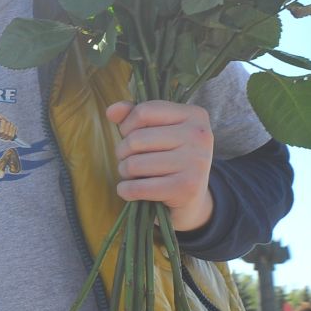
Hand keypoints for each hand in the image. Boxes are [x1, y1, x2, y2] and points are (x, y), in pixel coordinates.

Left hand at [107, 100, 214, 231]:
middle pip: (135, 139)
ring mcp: (195, 162)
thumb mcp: (155, 131)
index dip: (127, 126)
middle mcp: (199, 136)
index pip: (144, 111)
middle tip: (132, 160)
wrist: (192, 200)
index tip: (131, 136)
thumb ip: (132, 115)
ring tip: (136, 175)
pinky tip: (131, 191)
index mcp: (194, 115)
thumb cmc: (168, 159)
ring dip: (125, 172)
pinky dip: (125, 191)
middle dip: (123, 152)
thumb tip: (111, 111)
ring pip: (133, 164)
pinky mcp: (186, 188)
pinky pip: (136, 188)